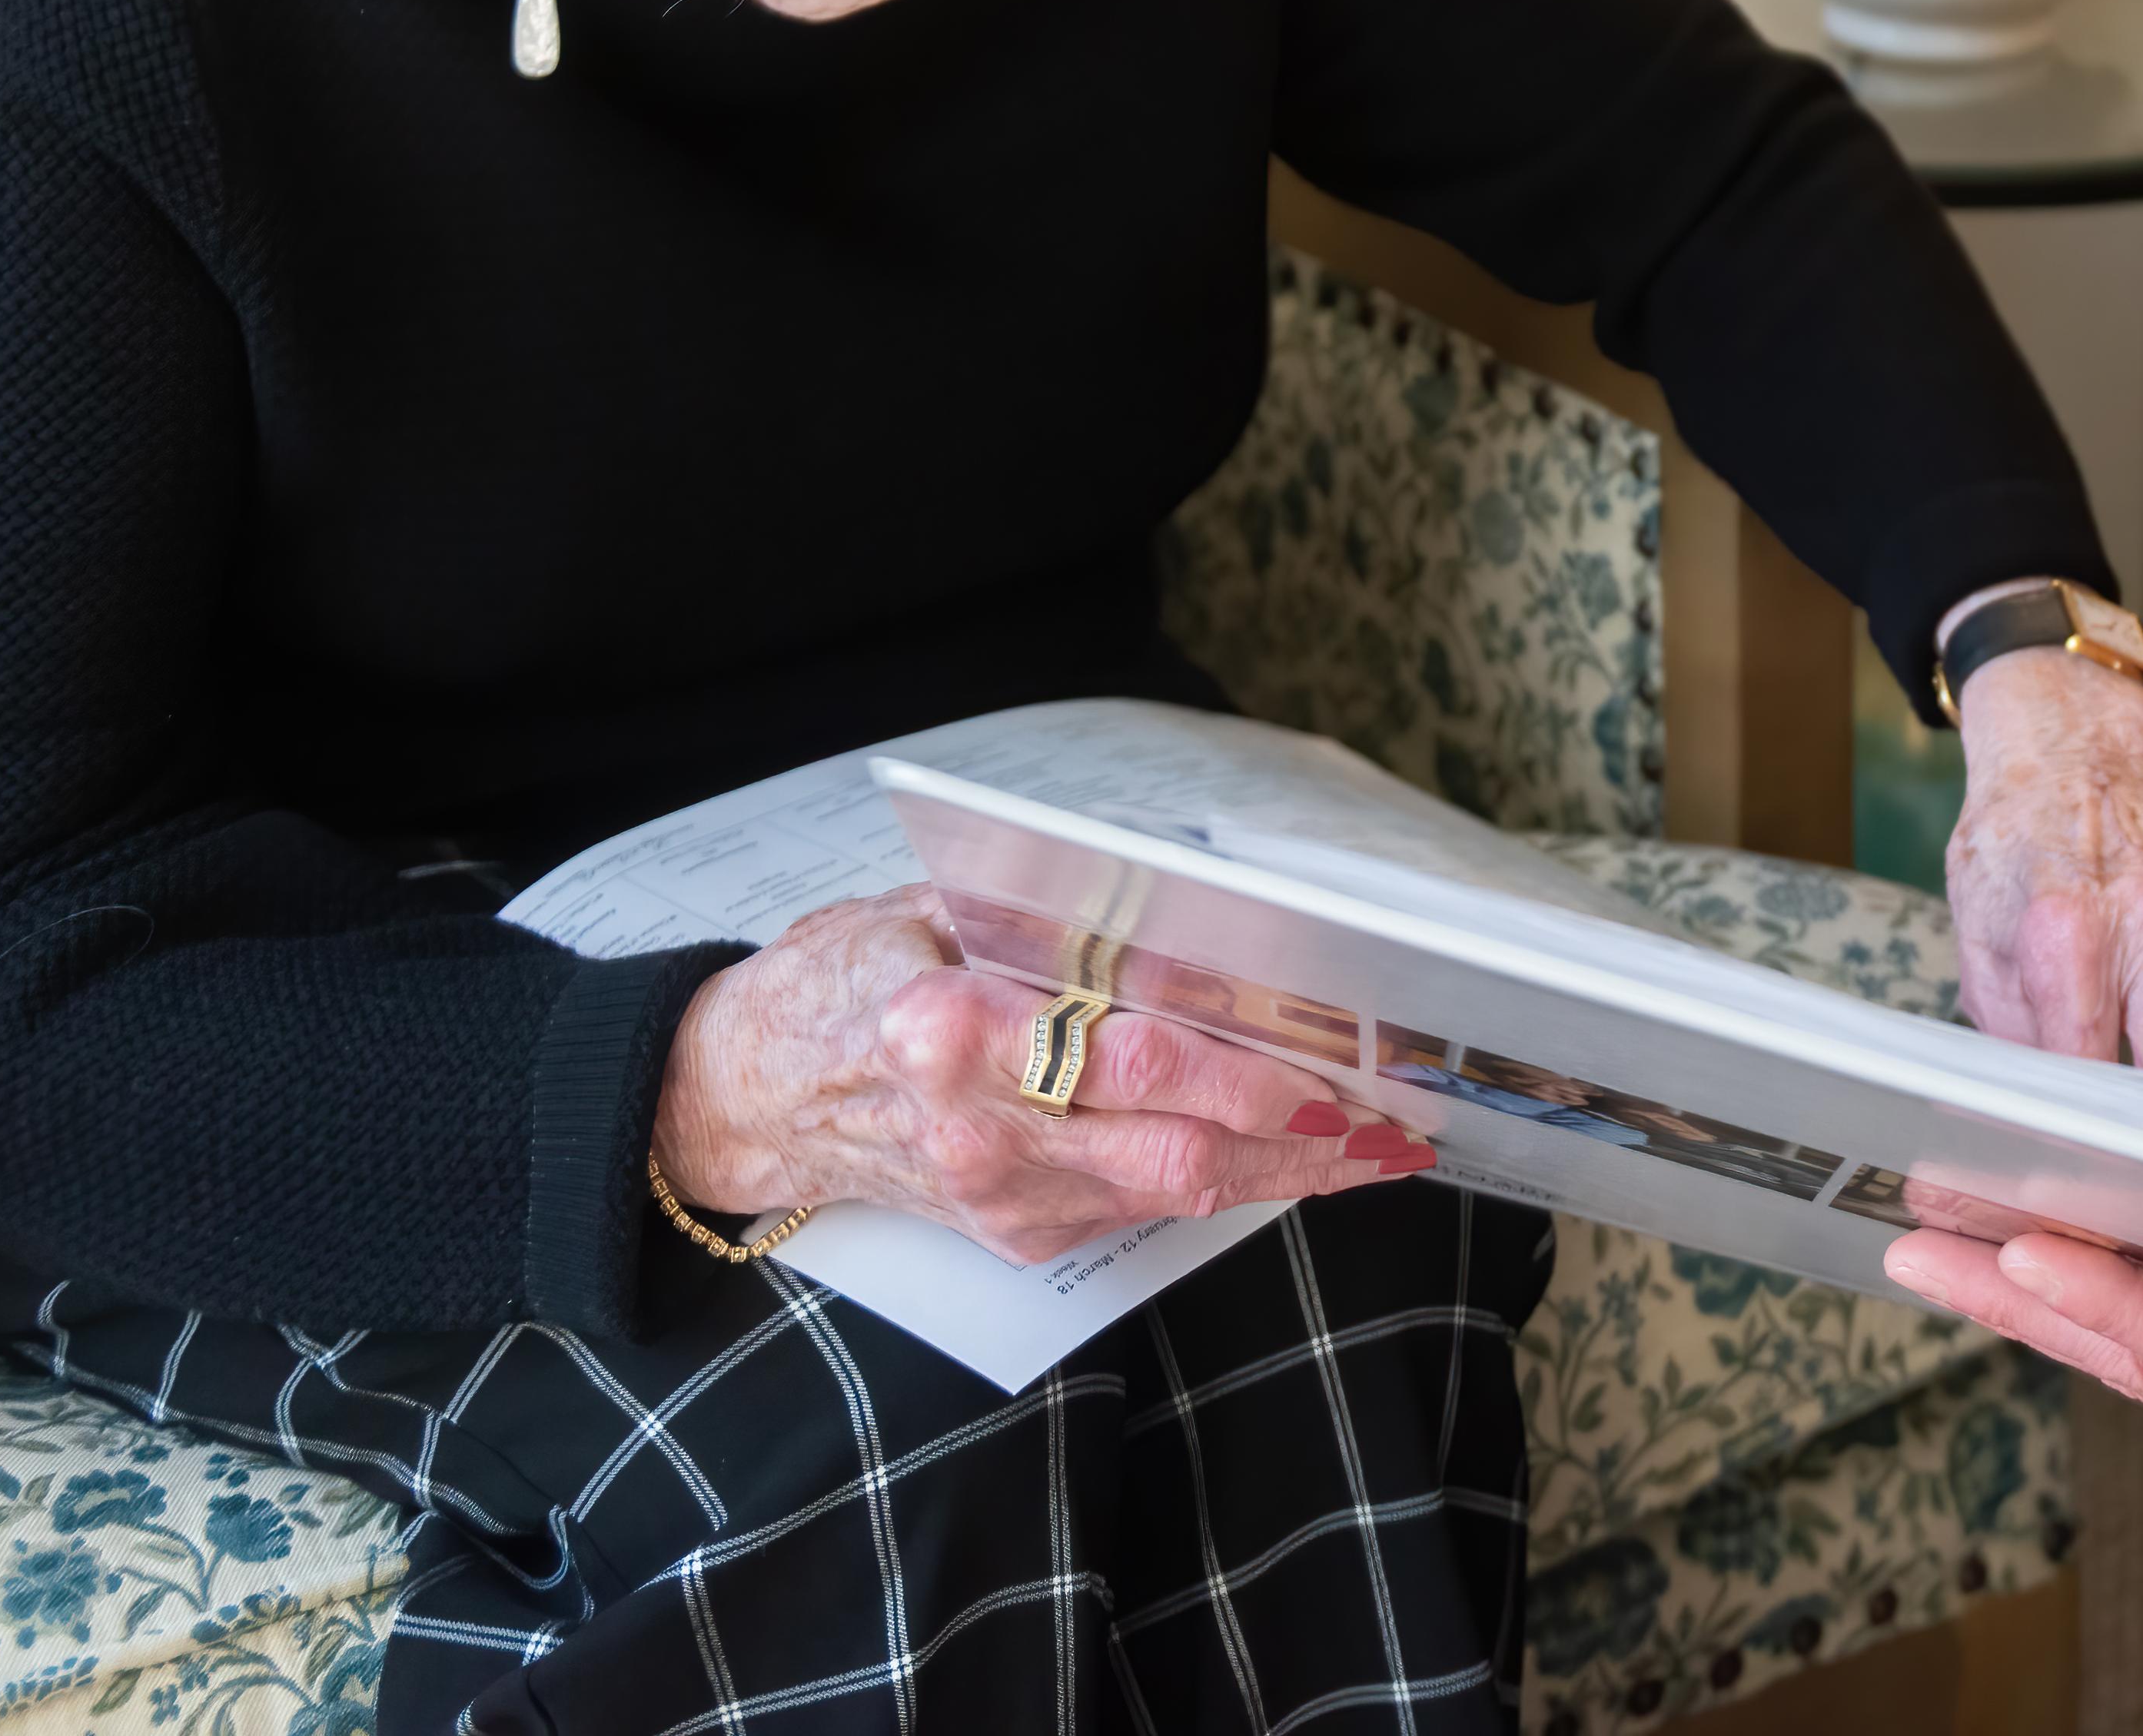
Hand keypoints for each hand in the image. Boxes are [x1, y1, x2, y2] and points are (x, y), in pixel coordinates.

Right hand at [649, 888, 1428, 1262]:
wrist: (751, 1095)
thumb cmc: (848, 977)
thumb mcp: (933, 910)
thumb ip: (1050, 917)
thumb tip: (1183, 910)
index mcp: (955, 1033)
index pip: (1128, 1057)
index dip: (1237, 1067)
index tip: (1322, 1058)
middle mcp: (983, 1131)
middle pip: (1173, 1148)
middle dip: (1295, 1137)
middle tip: (1391, 1115)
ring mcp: (1001, 1196)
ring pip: (1175, 1190)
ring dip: (1286, 1171)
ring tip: (1381, 1142)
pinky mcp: (1014, 1232)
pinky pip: (1144, 1206)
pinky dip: (1230, 1180)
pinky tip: (1297, 1156)